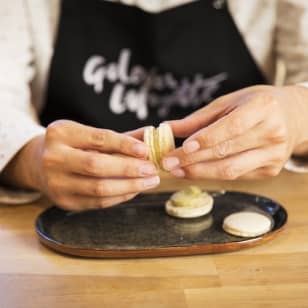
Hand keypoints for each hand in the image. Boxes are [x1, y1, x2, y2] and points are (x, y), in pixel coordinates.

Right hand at [3, 120, 158, 209]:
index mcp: (61, 133)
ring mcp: (56, 183)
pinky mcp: (64, 202)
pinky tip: (135, 190)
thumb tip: (150, 135)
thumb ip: (119, 137)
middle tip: (152, 169)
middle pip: (97, 166)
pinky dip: (120, 197)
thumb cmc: (72, 146)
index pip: (98, 138)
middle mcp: (54, 158)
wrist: (39, 164)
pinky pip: (98, 203)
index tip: (146, 150)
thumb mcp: (88, 134)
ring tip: (150, 181)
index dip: (125, 145)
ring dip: (130, 186)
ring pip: (99, 188)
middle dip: (129, 169)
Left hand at [162, 85, 307, 179]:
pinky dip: (212, 175)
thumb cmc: (255, 105)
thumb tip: (167, 128)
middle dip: (193, 159)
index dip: (206, 139)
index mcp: (263, 107)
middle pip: (227, 151)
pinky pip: (236, 176)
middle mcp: (273, 132)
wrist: (293, 117)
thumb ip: (199, 118)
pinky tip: (195, 171)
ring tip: (177, 170)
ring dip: (200, 172)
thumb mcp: (229, 102)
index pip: (232, 127)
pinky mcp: (271, 170)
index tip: (182, 147)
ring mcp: (274, 155)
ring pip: (231, 170)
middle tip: (168, 162)